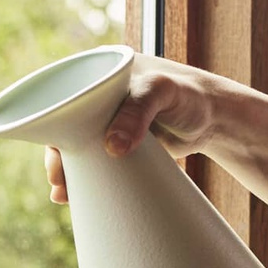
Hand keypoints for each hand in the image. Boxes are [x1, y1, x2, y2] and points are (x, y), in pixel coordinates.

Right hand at [45, 53, 225, 202]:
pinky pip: (94, 161)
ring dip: (69, 172)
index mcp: (100, 72)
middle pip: (66, 128)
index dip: (52, 126)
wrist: (215, 119)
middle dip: (59, 157)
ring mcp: (107, 122)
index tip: (55, 154)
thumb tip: (111, 148)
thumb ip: (137, 114)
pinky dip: (85, 177)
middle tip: (59, 183)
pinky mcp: (118, 144)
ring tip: (63, 195)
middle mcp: (98, 96)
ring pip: (78, 148)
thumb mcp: (162, 93)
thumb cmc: (189, 94)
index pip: (64, 98)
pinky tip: (74, 194)